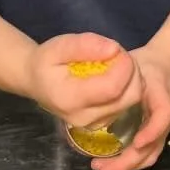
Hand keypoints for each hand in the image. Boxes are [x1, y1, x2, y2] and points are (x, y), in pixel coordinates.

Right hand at [24, 33, 140, 127]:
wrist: (36, 82)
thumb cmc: (46, 62)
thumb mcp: (59, 45)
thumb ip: (85, 45)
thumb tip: (114, 49)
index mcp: (70, 100)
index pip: (113, 88)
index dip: (124, 66)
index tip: (118, 49)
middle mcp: (85, 118)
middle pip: (129, 96)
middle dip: (131, 70)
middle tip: (117, 53)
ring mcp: (96, 124)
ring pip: (132, 99)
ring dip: (131, 77)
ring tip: (114, 63)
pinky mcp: (104, 121)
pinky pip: (128, 102)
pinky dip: (128, 86)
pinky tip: (113, 75)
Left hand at [91, 45, 169, 169]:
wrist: (166, 66)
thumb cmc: (147, 66)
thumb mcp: (136, 65)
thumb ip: (119, 77)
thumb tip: (93, 92)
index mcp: (163, 97)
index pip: (164, 116)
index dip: (152, 131)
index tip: (137, 143)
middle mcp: (164, 118)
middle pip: (153, 146)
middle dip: (129, 162)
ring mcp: (160, 129)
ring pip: (149, 154)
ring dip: (127, 167)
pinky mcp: (153, 134)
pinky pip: (145, 154)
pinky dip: (128, 163)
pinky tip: (109, 164)